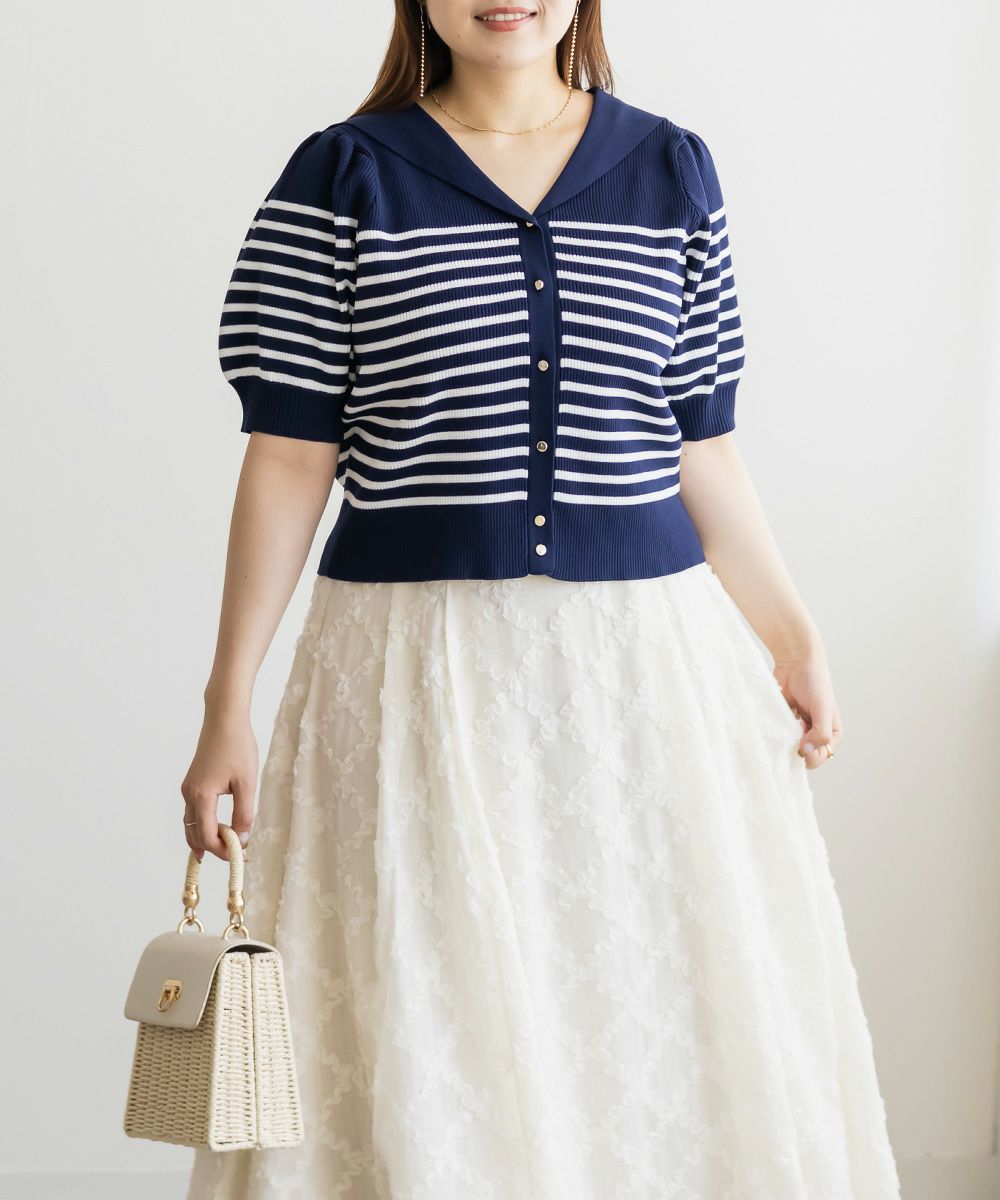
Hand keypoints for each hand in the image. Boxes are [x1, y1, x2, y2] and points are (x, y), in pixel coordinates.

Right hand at [180, 705, 257, 860]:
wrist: (224, 719)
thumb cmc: (237, 746)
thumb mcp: (247, 782)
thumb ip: (244, 813)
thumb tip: (242, 839)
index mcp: (202, 796)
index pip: (207, 836)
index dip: (223, 850)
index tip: (241, 854)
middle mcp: (189, 794)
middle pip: (195, 834)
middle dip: (213, 848)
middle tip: (234, 856)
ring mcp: (188, 789)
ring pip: (190, 825)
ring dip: (204, 839)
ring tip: (222, 851)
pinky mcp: (192, 783)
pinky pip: (192, 813)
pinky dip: (201, 826)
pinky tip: (214, 830)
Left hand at [772, 651, 841, 768]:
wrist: (795, 663)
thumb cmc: (815, 683)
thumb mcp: (823, 709)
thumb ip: (821, 733)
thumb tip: (806, 752)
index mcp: (831, 734)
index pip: (821, 757)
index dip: (811, 754)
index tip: (801, 740)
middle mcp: (815, 734)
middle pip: (804, 754)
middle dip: (796, 748)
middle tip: (792, 731)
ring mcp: (798, 729)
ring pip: (789, 747)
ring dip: (784, 741)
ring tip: (784, 725)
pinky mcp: (784, 722)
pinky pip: (778, 736)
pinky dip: (775, 734)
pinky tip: (774, 724)